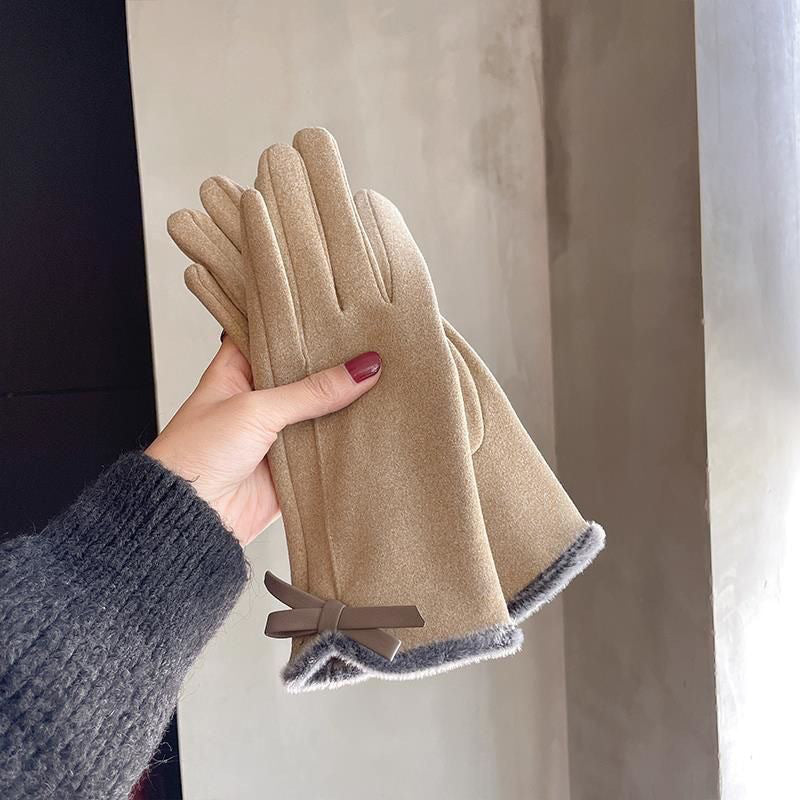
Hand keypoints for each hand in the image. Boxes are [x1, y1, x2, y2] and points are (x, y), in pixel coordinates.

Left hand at [145, 336, 380, 545]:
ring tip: (385, 378)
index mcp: (237, 369)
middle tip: (372, 342)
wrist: (191, 516)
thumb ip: (311, 391)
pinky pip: (327, 448)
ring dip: (345, 403)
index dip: (303, 325)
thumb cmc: (196, 454)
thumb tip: (361, 370)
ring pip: (320, 410)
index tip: (340, 311)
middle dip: (335, 364)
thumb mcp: (256, 408)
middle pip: (305, 373)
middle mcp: (259, 398)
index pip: (274, 336)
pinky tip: (374, 423)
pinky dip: (347, 440)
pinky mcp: (293, 464)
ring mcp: (278, 431)